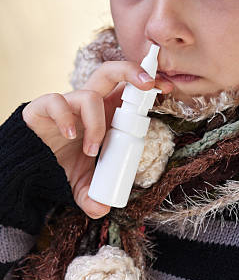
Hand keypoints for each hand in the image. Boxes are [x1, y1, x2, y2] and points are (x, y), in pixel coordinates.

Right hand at [22, 62, 172, 218]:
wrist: (30, 165)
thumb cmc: (63, 164)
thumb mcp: (84, 184)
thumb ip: (94, 196)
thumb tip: (104, 208)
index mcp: (106, 111)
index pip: (128, 89)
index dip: (147, 85)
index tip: (167, 89)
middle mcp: (89, 101)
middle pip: (111, 71)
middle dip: (132, 71)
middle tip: (149, 85)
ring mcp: (67, 102)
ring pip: (89, 94)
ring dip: (96, 123)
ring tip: (92, 149)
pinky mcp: (44, 107)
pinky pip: (56, 102)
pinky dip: (66, 118)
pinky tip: (71, 136)